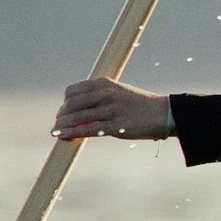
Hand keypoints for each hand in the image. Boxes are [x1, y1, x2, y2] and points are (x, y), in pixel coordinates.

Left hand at [53, 78, 172, 139]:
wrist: (165, 114)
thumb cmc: (141, 105)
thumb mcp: (119, 94)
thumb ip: (100, 99)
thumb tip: (80, 112)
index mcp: (105, 84)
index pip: (73, 92)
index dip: (65, 102)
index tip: (64, 111)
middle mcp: (106, 95)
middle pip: (72, 105)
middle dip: (61, 115)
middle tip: (58, 123)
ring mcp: (110, 110)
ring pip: (77, 118)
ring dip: (62, 126)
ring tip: (55, 132)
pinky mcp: (115, 125)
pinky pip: (87, 130)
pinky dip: (72, 133)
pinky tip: (62, 136)